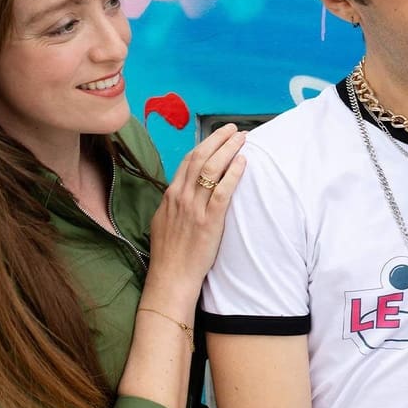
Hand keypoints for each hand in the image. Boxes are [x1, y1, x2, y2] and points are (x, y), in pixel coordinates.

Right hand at [145, 124, 246, 303]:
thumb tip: (183, 190)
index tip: (219, 135)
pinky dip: (234, 173)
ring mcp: (194, 208)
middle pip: (201, 158)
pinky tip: (243, 162)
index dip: (206, 144)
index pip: (188, 160)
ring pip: (212, 169)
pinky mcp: (208, 221)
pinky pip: (223, 191)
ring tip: (243, 139)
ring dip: (229, 150)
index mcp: (170, 195)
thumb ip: (174, 203)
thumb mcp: (163, 221)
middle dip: (219, 139)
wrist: (170, 277)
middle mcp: (180, 196)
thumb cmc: (169, 253)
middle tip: (234, 129)